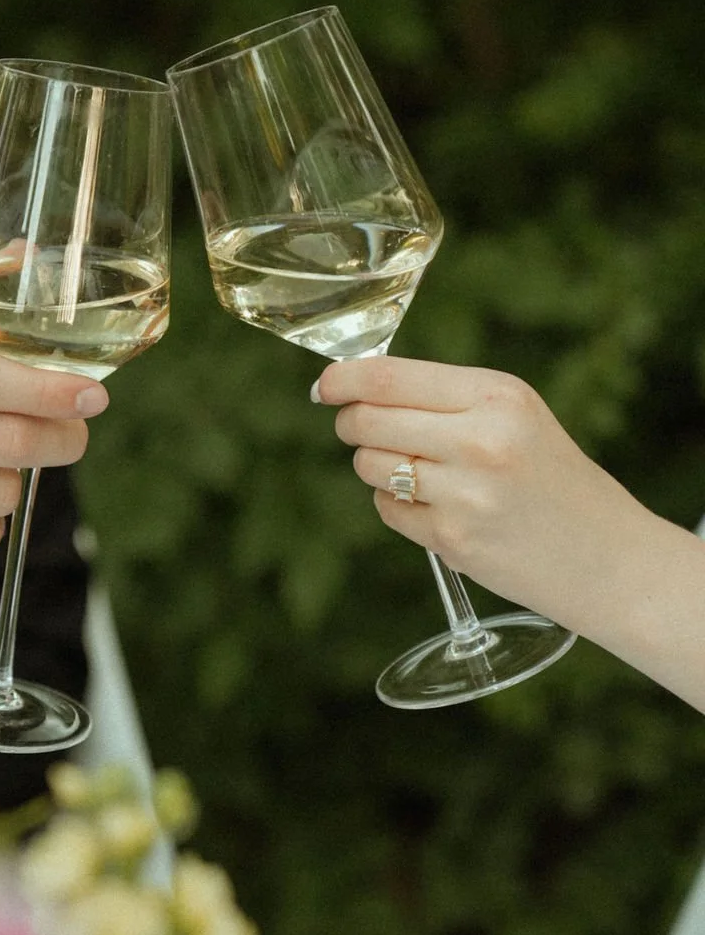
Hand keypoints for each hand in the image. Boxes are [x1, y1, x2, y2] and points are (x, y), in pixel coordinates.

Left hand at [312, 356, 647, 627]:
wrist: (608, 557)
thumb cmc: (553, 479)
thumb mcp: (515, 416)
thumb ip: (444, 398)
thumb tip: (355, 387)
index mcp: (496, 396)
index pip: (389, 377)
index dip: (343, 380)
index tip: (326, 386)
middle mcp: (479, 440)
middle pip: (367, 420)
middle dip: (352, 423)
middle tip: (360, 428)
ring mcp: (464, 493)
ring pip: (369, 465)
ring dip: (377, 467)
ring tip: (421, 472)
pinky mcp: (452, 539)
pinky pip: (387, 509)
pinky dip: (399, 506)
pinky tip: (440, 509)